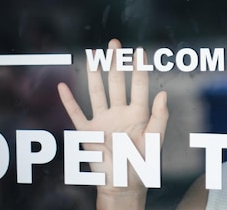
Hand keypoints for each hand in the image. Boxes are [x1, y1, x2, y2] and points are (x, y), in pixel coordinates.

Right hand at [57, 39, 168, 207]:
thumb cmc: (142, 163)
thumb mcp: (155, 140)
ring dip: (94, 74)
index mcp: (138, 113)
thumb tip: (163, 93)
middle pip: (117, 82)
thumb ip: (160, 117)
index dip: (139, 68)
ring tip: (93, 54)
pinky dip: (68, 101)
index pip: (139, 85)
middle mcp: (120, 112)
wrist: (123, 184)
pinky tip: (63, 86)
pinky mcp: (88, 132)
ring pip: (97, 92)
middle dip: (115, 62)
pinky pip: (76, 114)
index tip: (140, 51)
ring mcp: (103, 120)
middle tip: (115, 43)